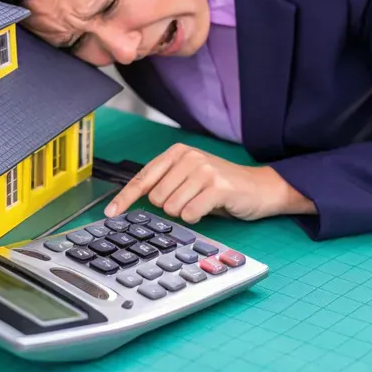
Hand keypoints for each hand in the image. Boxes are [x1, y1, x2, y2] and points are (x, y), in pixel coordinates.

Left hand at [104, 143, 315, 223]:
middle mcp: (189, 157)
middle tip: (191, 200)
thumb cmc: (221, 186)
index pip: (143, 178)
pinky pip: (191, 214)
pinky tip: (210, 208)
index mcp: (178, 153)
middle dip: (170, 206)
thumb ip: (165, 183)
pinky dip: (197, 218)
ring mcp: (203, 170)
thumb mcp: (190, 178)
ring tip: (202, 203)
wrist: (260, 188)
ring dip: (186, 213)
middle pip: (156, 198)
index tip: (111, 213)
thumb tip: (135, 202)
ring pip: (172, 208)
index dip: (125, 197)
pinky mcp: (217, 186)